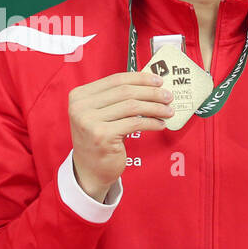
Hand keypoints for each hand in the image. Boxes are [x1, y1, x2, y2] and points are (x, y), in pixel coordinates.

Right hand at [68, 71, 172, 200]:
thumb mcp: (100, 114)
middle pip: (125, 91)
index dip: (140, 78)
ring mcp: (89, 121)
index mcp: (79, 96)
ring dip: (155, 107)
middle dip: (151, 93)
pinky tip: (160, 124)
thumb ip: (116, 98)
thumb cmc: (99, 139)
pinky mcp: (102, 136)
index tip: (158, 81)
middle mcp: (80, 107)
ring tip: (168, 111)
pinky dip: (151, 122)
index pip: (115, 79)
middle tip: (168, 96)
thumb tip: (149, 83)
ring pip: (132, 106)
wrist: (89, 170)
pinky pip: (134, 123)